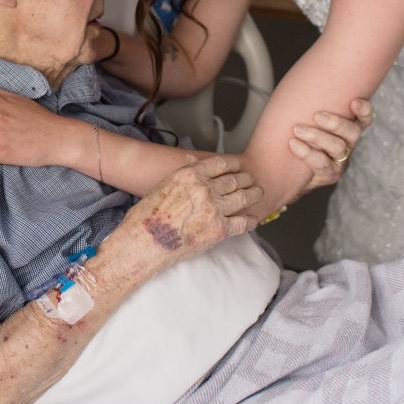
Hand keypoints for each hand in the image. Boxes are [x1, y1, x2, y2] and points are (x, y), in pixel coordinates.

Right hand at [123, 155, 262, 265]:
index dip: (234, 164)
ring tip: (259, 193)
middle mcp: (204, 188)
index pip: (220, 163)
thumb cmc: (148, 215)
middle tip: (252, 179)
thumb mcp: (164, 184)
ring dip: (253, 194)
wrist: (145, 242)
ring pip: (242, 197)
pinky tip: (253, 219)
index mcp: (190, 174)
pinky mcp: (219, 230)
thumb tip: (192, 161)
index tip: (240, 165)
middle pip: (234, 180)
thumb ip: (183, 174)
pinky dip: (250, 220)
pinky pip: (242, 222)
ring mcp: (214, 209)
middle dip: (245, 179)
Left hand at [288, 98, 373, 189]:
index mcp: (348, 124)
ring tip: (297, 129)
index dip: (363, 110)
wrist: (283, 166)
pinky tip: (293, 144)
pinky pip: (323, 164)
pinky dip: (307, 153)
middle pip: (352, 132)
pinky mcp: (330, 174)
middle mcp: (348, 142)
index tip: (354, 102)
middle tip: (317, 115)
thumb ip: (310, 97)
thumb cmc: (296, 131)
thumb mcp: (304, 112)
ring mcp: (341, 159)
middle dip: (336, 123)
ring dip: (317, 136)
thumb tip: (307, 69)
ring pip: (338, 147)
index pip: (364, 117)